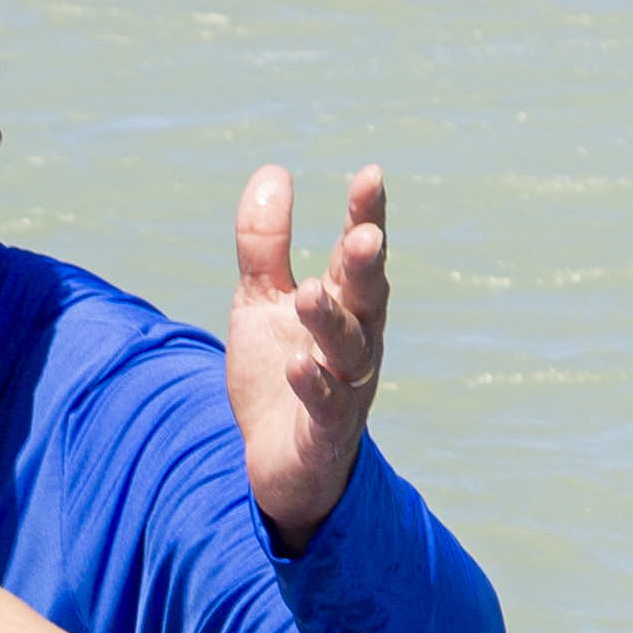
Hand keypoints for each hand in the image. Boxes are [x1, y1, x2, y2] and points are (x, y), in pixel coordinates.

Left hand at [226, 162, 390, 553]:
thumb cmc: (281, 372)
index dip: (364, 215)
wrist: (277, 462)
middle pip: (366, 297)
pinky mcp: (326, 431)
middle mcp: (355, 341)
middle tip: (364, 235)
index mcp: (343, 304)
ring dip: (331, 322)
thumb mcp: (262, 301)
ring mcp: (346, 387)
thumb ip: (265, 243)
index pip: (354, 253)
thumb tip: (273, 170)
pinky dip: (315, 386)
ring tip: (308, 294)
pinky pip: (328, 407)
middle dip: (366, 266)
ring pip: (348, 351)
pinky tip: (298, 366)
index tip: (371, 175)